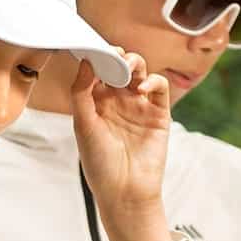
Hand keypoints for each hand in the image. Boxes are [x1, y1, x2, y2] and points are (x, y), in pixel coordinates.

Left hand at [71, 52, 171, 240]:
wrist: (124, 191)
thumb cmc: (100, 164)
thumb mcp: (83, 125)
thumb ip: (81, 93)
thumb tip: (86, 62)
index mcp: (96, 103)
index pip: (97, 72)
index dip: (96, 58)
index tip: (91, 48)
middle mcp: (118, 102)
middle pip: (119, 67)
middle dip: (116, 56)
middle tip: (112, 53)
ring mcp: (139, 106)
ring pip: (139, 73)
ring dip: (134, 63)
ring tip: (127, 67)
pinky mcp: (158, 114)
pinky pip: (159, 88)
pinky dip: (153, 81)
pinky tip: (141, 87)